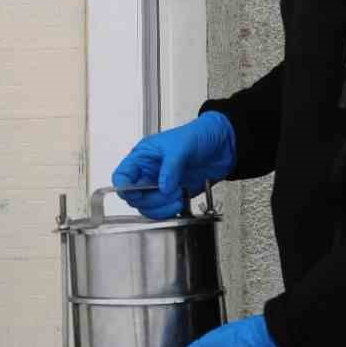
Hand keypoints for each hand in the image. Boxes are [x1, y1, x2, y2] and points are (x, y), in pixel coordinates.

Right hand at [111, 111, 236, 218]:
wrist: (223, 144)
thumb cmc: (199, 135)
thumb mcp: (182, 146)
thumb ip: (170, 168)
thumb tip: (163, 187)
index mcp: (143, 156)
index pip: (122, 176)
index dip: (125, 187)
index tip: (138, 193)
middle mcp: (149, 172)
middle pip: (135, 196)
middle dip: (151, 199)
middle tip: (168, 193)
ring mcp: (162, 185)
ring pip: (149, 207)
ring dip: (162, 207)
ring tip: (177, 197)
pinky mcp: (174, 195)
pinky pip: (165, 210)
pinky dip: (171, 211)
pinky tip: (181, 202)